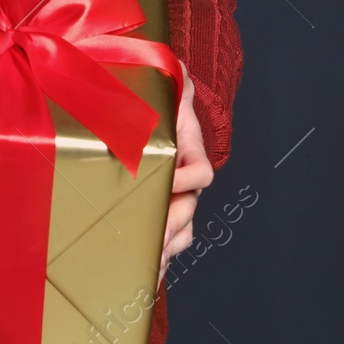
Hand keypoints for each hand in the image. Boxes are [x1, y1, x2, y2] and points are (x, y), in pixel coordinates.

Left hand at [158, 59, 212, 287]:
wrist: (150, 116)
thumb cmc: (156, 101)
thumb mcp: (165, 85)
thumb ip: (174, 76)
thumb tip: (178, 66)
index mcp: (188, 151)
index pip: (199, 171)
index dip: (187, 178)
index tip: (171, 180)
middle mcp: (185, 180)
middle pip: (188, 209)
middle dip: (172, 225)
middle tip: (155, 237)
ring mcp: (175, 200)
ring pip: (180, 231)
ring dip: (166, 249)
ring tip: (148, 266)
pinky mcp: (158, 213)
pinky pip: (166, 242)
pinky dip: (158, 259)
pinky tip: (144, 277)